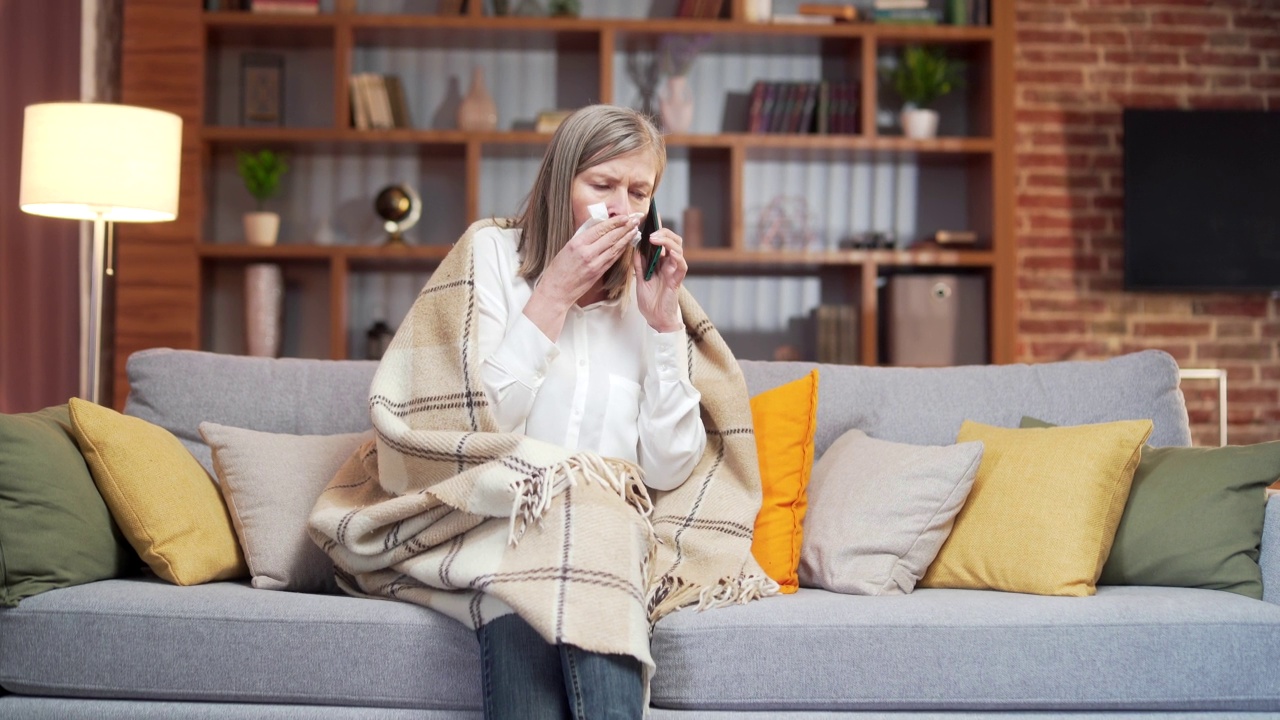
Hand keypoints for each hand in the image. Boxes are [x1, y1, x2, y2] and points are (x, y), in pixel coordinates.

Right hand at [523, 213, 641, 340]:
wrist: (556, 291)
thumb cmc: (558, 269)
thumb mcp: (567, 247)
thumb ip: (582, 237)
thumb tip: (597, 225)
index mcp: (577, 244)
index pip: (601, 229)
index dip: (615, 222)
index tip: (625, 216)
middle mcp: (587, 253)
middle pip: (611, 237)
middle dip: (625, 227)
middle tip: (636, 220)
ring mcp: (594, 264)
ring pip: (615, 248)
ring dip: (626, 238)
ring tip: (635, 230)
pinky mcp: (598, 273)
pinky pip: (612, 259)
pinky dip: (621, 250)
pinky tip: (627, 244)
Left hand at [634, 228, 686, 333]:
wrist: (655, 318)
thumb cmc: (649, 300)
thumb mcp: (639, 278)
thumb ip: (639, 263)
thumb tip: (635, 246)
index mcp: (660, 261)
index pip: (662, 240)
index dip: (659, 228)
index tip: (652, 216)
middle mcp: (669, 263)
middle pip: (673, 240)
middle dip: (663, 232)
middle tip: (651, 232)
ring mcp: (674, 270)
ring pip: (678, 248)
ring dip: (667, 241)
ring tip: (654, 239)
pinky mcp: (677, 279)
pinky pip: (681, 264)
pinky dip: (676, 256)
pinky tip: (668, 252)